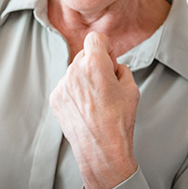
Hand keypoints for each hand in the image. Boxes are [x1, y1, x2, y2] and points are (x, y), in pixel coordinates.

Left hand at [50, 32, 139, 188]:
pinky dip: (75, 93)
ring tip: (97, 102)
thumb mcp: (132, 89)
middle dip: (95, 64)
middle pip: (84, 55)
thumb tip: (114, 67)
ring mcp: (62, 85)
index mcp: (95, 64)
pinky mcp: (55, 99)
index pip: (95, 38)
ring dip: (84, 79)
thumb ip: (122, 70)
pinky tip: (86, 109)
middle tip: (106, 84)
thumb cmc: (119, 121)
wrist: (101, 149)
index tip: (109, 59)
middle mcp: (74, 71)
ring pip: (75, 72)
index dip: (105, 47)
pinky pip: (67, 87)